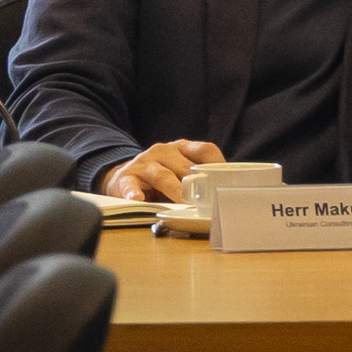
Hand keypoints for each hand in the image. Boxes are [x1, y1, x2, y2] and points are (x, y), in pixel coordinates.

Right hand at [100, 140, 224, 201]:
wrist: (123, 177)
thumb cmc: (161, 178)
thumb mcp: (180, 172)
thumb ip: (199, 179)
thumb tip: (227, 194)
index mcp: (181, 149)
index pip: (205, 150)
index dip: (218, 165)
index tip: (228, 182)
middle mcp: (163, 151)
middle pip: (185, 166)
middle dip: (198, 184)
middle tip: (210, 200)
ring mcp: (144, 163)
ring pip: (162, 175)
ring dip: (174, 189)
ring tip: (183, 202)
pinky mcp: (126, 177)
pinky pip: (130, 185)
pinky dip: (134, 192)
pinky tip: (138, 199)